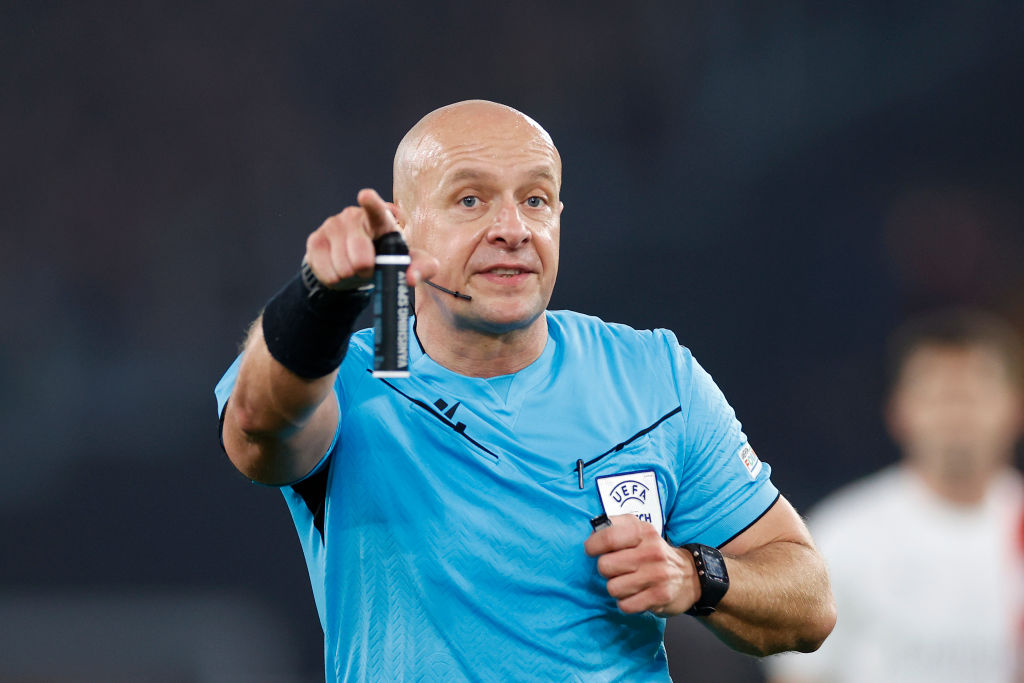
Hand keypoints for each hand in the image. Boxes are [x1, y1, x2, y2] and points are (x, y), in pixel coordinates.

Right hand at [304, 188, 437, 289]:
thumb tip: (411, 278)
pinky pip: (327, 272)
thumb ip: (421, 268)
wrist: (354, 266)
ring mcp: (331, 226)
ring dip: (350, 275)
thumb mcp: (408, 262)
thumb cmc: (385, 257)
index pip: (375, 209)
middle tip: (368, 267)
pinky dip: (335, 279)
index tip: (365, 196)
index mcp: (378, 218)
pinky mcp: (315, 241)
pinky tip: (339, 270)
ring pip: (343, 267)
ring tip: (354, 268)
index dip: (370, 203)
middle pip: (360, 256)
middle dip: (366, 270)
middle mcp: (352, 217)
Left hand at [584, 514, 701, 616]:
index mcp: (643, 531)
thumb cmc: (654, 553)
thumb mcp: (640, 531)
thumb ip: (615, 527)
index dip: (592, 545)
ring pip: (613, 588)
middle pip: (605, 565)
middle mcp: (651, 551)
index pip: (608, 537)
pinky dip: (626, 603)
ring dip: (616, 588)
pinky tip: (636, 595)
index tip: (592, 550)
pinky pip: (625, 605)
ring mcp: (657, 574)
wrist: (691, 576)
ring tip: (628, 583)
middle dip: (606, 570)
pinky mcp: (660, 596)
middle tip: (617, 570)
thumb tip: (592, 535)